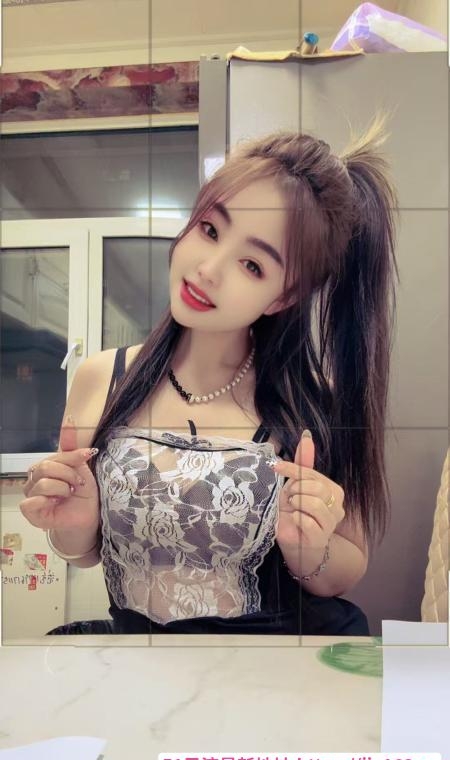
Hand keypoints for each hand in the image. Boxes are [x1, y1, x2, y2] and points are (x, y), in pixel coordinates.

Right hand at [20, 417, 100, 532]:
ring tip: (68, 494)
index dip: (72, 457)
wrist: (87, 517)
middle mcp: (35, 479)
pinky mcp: (30, 512)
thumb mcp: (81, 467)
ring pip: (42, 483)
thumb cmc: (83, 494)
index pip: (54, 456)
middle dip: (68, 475)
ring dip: (62, 489)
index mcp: (45, 467)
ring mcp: (31, 495)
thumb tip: (70, 419)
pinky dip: (47, 501)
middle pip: (46, 467)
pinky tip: (56, 504)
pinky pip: (30, 501)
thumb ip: (72, 446)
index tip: (88, 456)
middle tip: (77, 484)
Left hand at [274, 431, 344, 549]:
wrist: (297, 543)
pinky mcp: (321, 537)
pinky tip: (295, 520)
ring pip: (314, 503)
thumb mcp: (297, 486)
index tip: (277, 467)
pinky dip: (296, 519)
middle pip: (316, 487)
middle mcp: (337, 506)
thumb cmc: (297, 513)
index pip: (313, 473)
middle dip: (296, 490)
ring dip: (296, 504)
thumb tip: (306, 437)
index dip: (294, 469)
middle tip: (289, 498)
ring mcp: (331, 523)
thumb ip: (303, 464)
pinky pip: (307, 521)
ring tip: (293, 509)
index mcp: (333, 490)